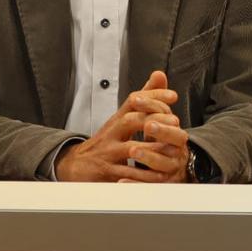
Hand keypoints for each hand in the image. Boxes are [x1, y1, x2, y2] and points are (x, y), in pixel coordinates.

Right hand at [55, 71, 186, 181]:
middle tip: (175, 123)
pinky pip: (127, 172)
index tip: (173, 96)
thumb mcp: (121, 118)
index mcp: (116, 119)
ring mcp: (108, 152)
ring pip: (130, 148)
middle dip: (153, 120)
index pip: (133, 101)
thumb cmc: (105, 141)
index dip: (153, 96)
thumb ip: (142, 99)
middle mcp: (111, 133)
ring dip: (153, 149)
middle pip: (129, 120)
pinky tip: (160, 175)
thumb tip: (159, 75)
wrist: (76, 165)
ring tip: (173, 151)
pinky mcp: (106, 171)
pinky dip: (144, 175)